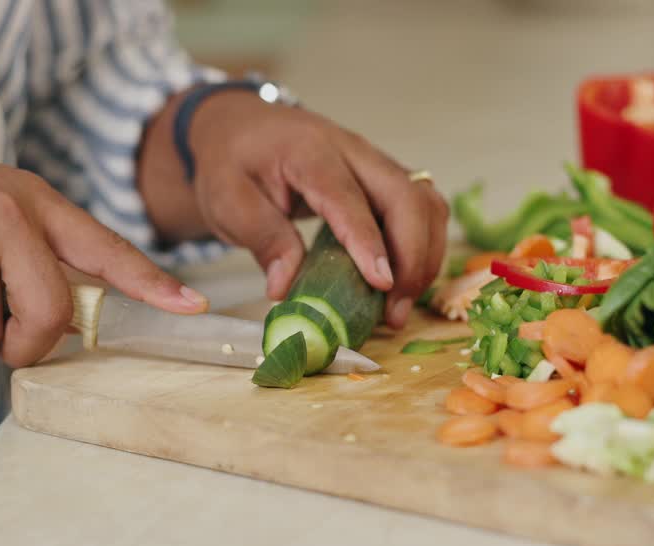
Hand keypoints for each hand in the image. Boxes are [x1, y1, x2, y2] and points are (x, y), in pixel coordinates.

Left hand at [141, 92, 447, 328]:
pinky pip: (421, 207)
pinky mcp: (384, 178)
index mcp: (310, 152)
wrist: (240, 126)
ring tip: (400, 304)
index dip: (369, 241)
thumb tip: (285, 288)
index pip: (349, 197)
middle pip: (407, 195)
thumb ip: (261, 238)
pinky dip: (422, 245)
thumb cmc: (232, 161)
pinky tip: (404, 281)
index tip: (382, 283)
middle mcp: (353, 151)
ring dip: (424, 255)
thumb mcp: (228, 201)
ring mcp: (374, 162)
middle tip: (395, 310)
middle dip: (413, 256)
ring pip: (426, 201)